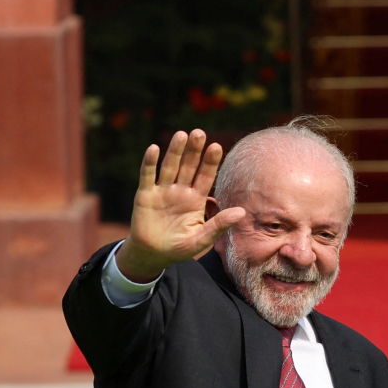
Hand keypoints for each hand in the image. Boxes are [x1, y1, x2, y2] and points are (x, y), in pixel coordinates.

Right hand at [115, 130, 245, 282]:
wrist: (153, 254)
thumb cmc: (179, 247)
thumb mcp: (202, 239)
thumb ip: (219, 224)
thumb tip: (241, 212)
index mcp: (196, 200)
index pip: (205, 177)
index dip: (210, 162)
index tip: (217, 146)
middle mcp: (180, 191)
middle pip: (188, 167)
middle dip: (194, 151)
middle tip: (200, 133)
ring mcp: (162, 191)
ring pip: (170, 167)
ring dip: (175, 151)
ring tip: (182, 134)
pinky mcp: (145, 195)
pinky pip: (148, 176)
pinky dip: (150, 163)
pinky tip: (154, 148)